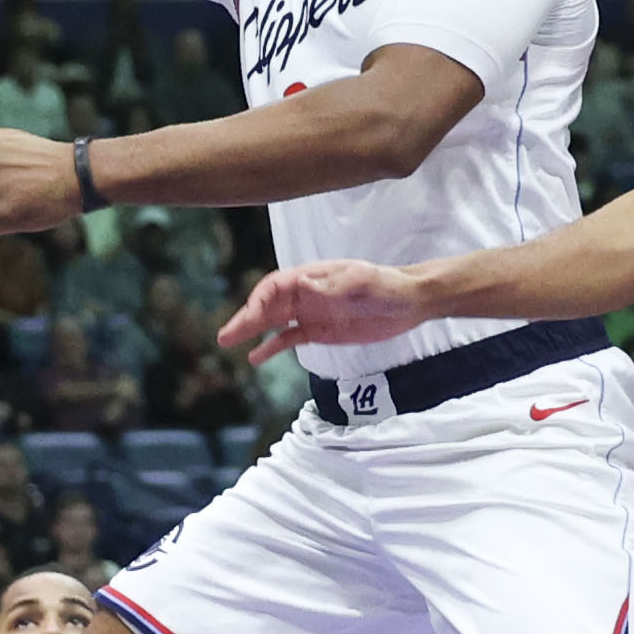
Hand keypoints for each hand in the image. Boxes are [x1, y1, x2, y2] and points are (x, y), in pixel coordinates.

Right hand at [220, 261, 435, 363]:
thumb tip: (301, 284)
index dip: (259, 300)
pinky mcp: (320, 330)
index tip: (250, 318)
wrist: (409, 302)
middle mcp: (306, 293)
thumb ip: (332, 285)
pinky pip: (290, 338)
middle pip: (268, 304)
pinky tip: (255, 357)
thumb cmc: (386, 286)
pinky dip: (272, 346)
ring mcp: (311, 312)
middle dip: (246, 318)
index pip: (276, 286)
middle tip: (225, 336)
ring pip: (274, 321)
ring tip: (229, 343)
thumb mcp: (361, 282)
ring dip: (252, 331)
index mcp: (312, 276)